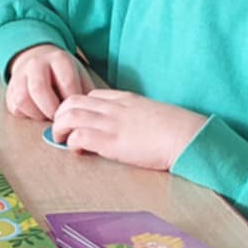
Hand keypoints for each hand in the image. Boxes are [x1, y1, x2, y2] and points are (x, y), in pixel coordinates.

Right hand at [5, 45, 86, 120]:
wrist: (37, 59)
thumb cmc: (62, 73)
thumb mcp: (79, 75)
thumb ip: (85, 92)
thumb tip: (88, 114)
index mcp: (58, 59)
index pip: (66, 82)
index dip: (72, 102)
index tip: (75, 111)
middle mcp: (36, 64)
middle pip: (39, 89)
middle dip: (51, 110)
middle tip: (59, 119)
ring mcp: (19, 76)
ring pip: (23, 99)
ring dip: (37, 114)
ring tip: (48, 116)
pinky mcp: (10, 90)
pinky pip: (15, 107)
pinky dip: (27, 115)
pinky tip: (38, 113)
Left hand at [51, 89, 205, 170]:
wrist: (187, 136)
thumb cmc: (177, 130)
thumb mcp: (154, 115)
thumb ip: (137, 117)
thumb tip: (132, 129)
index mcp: (126, 99)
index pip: (91, 95)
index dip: (79, 108)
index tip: (78, 123)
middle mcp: (115, 108)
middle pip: (73, 101)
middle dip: (60, 115)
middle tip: (61, 131)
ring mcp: (112, 124)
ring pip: (70, 115)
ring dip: (59, 128)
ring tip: (61, 141)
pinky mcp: (112, 143)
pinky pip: (80, 136)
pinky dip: (72, 143)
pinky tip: (78, 152)